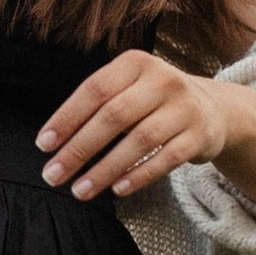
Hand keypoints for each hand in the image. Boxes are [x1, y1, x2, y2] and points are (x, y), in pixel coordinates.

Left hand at [39, 53, 255, 206]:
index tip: (43, 146)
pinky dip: (140, 175)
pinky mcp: (201, 134)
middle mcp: (163, 79)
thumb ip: (95, 107)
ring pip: (139, 140)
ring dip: (105, 169)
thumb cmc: (151, 102)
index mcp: (136, 63)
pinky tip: (117, 189)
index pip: (94, 90)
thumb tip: (52, 144)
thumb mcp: (127, 89)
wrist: (212, 109)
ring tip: (79, 191)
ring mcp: (185, 106)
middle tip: (52, 176)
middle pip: (113, 116)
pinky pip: (167, 158)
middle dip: (78, 149)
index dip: (66, 118)